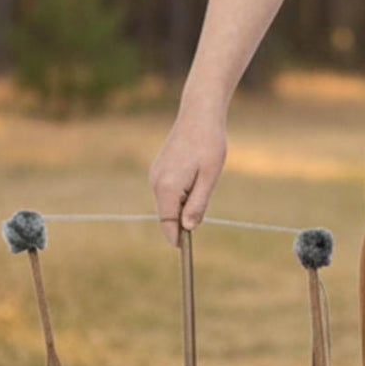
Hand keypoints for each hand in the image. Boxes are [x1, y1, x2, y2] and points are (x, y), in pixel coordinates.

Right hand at [148, 112, 227, 247]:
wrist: (198, 114)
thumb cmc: (209, 144)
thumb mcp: (209, 177)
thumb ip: (198, 204)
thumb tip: (189, 228)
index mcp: (168, 186)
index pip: (167, 223)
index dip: (176, 238)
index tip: (184, 250)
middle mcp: (156, 182)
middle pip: (166, 215)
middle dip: (182, 221)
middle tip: (203, 207)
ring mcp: (155, 174)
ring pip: (167, 203)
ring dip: (182, 206)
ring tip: (202, 183)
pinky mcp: (159, 169)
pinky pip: (167, 191)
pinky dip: (180, 195)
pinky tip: (195, 177)